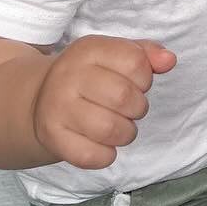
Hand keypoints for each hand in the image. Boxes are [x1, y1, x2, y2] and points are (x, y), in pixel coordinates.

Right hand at [31, 35, 175, 169]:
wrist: (38, 99)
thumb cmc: (89, 77)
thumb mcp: (113, 56)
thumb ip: (145, 54)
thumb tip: (168, 60)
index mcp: (88, 49)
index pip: (135, 62)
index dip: (144, 78)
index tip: (134, 83)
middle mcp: (69, 76)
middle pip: (125, 97)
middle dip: (138, 108)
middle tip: (127, 109)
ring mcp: (57, 107)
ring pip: (111, 129)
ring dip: (126, 133)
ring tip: (118, 126)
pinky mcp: (52, 136)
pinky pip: (93, 156)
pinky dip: (106, 155)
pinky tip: (101, 144)